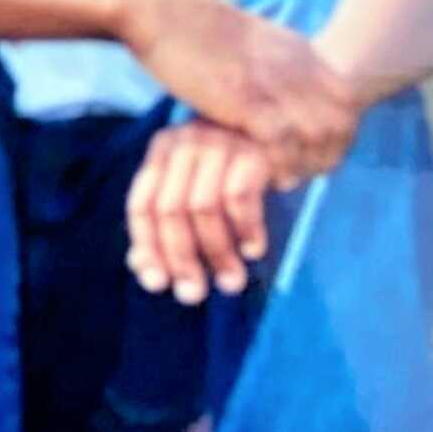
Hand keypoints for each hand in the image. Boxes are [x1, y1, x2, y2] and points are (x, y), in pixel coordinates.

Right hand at [123, 0, 359, 185]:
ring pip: (320, 136)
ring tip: (283, 179)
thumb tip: (275, 87)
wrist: (157, 10)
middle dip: (330, 153)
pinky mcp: (245, 99)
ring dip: (306, 164)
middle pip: (344, 121)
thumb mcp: (248, 39)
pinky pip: (283, 144)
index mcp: (298, 48)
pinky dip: (278, 165)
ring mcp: (273, 82)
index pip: (348, 98)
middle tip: (303, 173)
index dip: (340, 131)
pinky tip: (262, 176)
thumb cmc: (189, 28)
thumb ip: (271, 60)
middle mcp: (296, 64)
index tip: (315, 153)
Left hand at [126, 120, 270, 303]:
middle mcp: (186, 141)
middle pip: (171, 210)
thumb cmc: (235, 172)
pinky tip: (253, 251)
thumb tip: (143, 269)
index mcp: (162, 150)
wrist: (291, 137)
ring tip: (231, 282)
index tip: (158, 284)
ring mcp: (219, 141)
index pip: (141, 205)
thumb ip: (167, 226)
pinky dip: (246, 230)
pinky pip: (240, 198)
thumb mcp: (196, 190)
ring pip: (204, 208)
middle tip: (194, 295)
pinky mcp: (252, 149)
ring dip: (217, 253)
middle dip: (182, 259)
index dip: (147, 247)